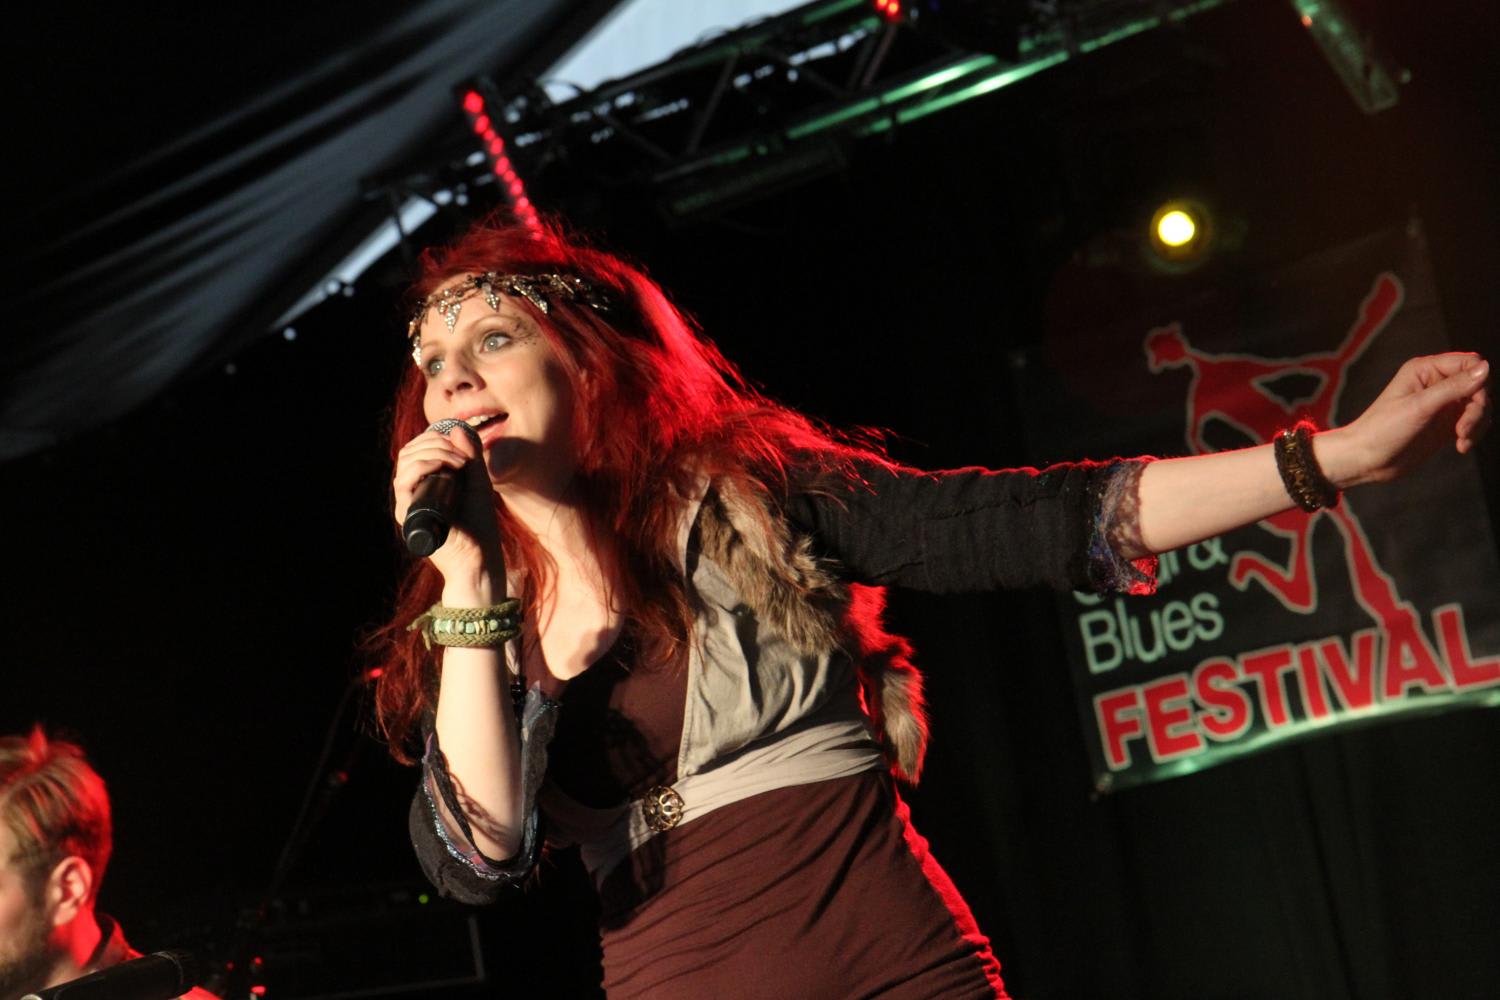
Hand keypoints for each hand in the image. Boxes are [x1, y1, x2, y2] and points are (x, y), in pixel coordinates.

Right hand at [393, 428, 505, 592]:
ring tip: (459, 462)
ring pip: (405, 462)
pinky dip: (423, 466)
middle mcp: (413, 492)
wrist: (481, 557)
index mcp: (426, 483)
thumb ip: (471, 456)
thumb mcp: (478, 482)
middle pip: (409, 452)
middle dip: (435, 443)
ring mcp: (409, 503)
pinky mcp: (408, 514)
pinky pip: (403, 482)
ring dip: (433, 452)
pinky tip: (445, 467)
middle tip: (462, 455)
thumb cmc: (479, 525)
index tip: (461, 444)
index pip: (417, 450)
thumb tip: (458, 428)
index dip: (435, 438)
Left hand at [1336, 352, 1490, 485]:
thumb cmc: (1382, 430)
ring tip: (1463, 440)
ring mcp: (1442, 404)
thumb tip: (1485, 368)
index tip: (1474, 403)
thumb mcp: (1420, 407)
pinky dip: (1474, 434)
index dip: (1479, 380)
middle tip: (1464, 429)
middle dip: (1479, 408)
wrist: (1365, 460)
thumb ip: (1453, 387)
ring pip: (1479, 405)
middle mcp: (1436, 383)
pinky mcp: (1445, 424)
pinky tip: (1461, 446)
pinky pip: (1474, 422)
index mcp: (1425, 370)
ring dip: (1478, 423)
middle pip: (1479, 385)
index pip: (1469, 362)